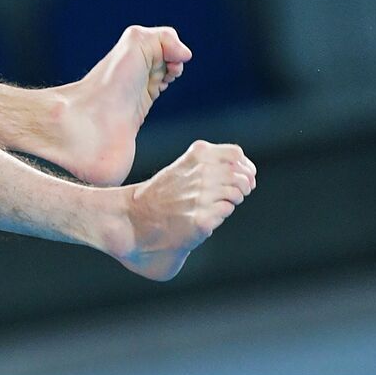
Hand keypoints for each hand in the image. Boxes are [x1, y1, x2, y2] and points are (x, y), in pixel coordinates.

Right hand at [115, 141, 255, 280]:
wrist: (130, 219)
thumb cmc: (157, 197)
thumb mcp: (184, 169)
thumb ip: (209, 168)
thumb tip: (244, 179)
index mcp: (196, 156)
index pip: (236, 154)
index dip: (245, 167)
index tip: (243, 177)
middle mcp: (201, 173)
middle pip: (242, 175)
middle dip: (244, 186)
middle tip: (233, 196)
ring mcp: (201, 196)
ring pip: (237, 193)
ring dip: (231, 201)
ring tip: (214, 207)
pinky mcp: (201, 219)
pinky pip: (224, 212)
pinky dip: (218, 215)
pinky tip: (202, 218)